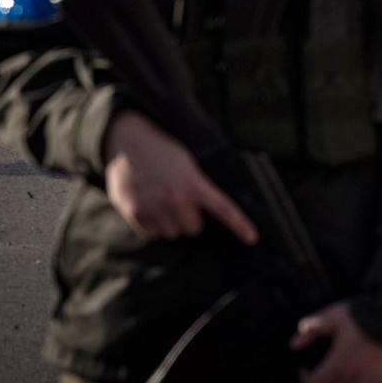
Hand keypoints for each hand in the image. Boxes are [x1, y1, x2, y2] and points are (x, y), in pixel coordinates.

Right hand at [102, 110, 257, 244]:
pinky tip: (148, 205)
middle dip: (190, 219)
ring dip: (170, 223)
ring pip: (172, 234)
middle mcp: (175, 198)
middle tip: (181, 201)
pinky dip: (152, 225)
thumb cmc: (164, 154)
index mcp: (194, 183)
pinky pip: (151, 235)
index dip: (239, 225)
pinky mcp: (135, 214)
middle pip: (193, 229)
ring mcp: (154, 208)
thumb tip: (206, 213)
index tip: (252, 239)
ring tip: (162, 201)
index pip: (223, 208)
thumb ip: (198, 188)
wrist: (129, 143)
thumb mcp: (188, 165)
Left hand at [291, 301, 381, 382]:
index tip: (307, 369)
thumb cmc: (366, 314)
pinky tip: (372, 381)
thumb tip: (293, 344)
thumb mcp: (334, 315)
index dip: (306, 377)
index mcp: (338, 366)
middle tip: (329, 374)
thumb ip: (311, 328)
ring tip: (349, 377)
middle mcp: (355, 379)